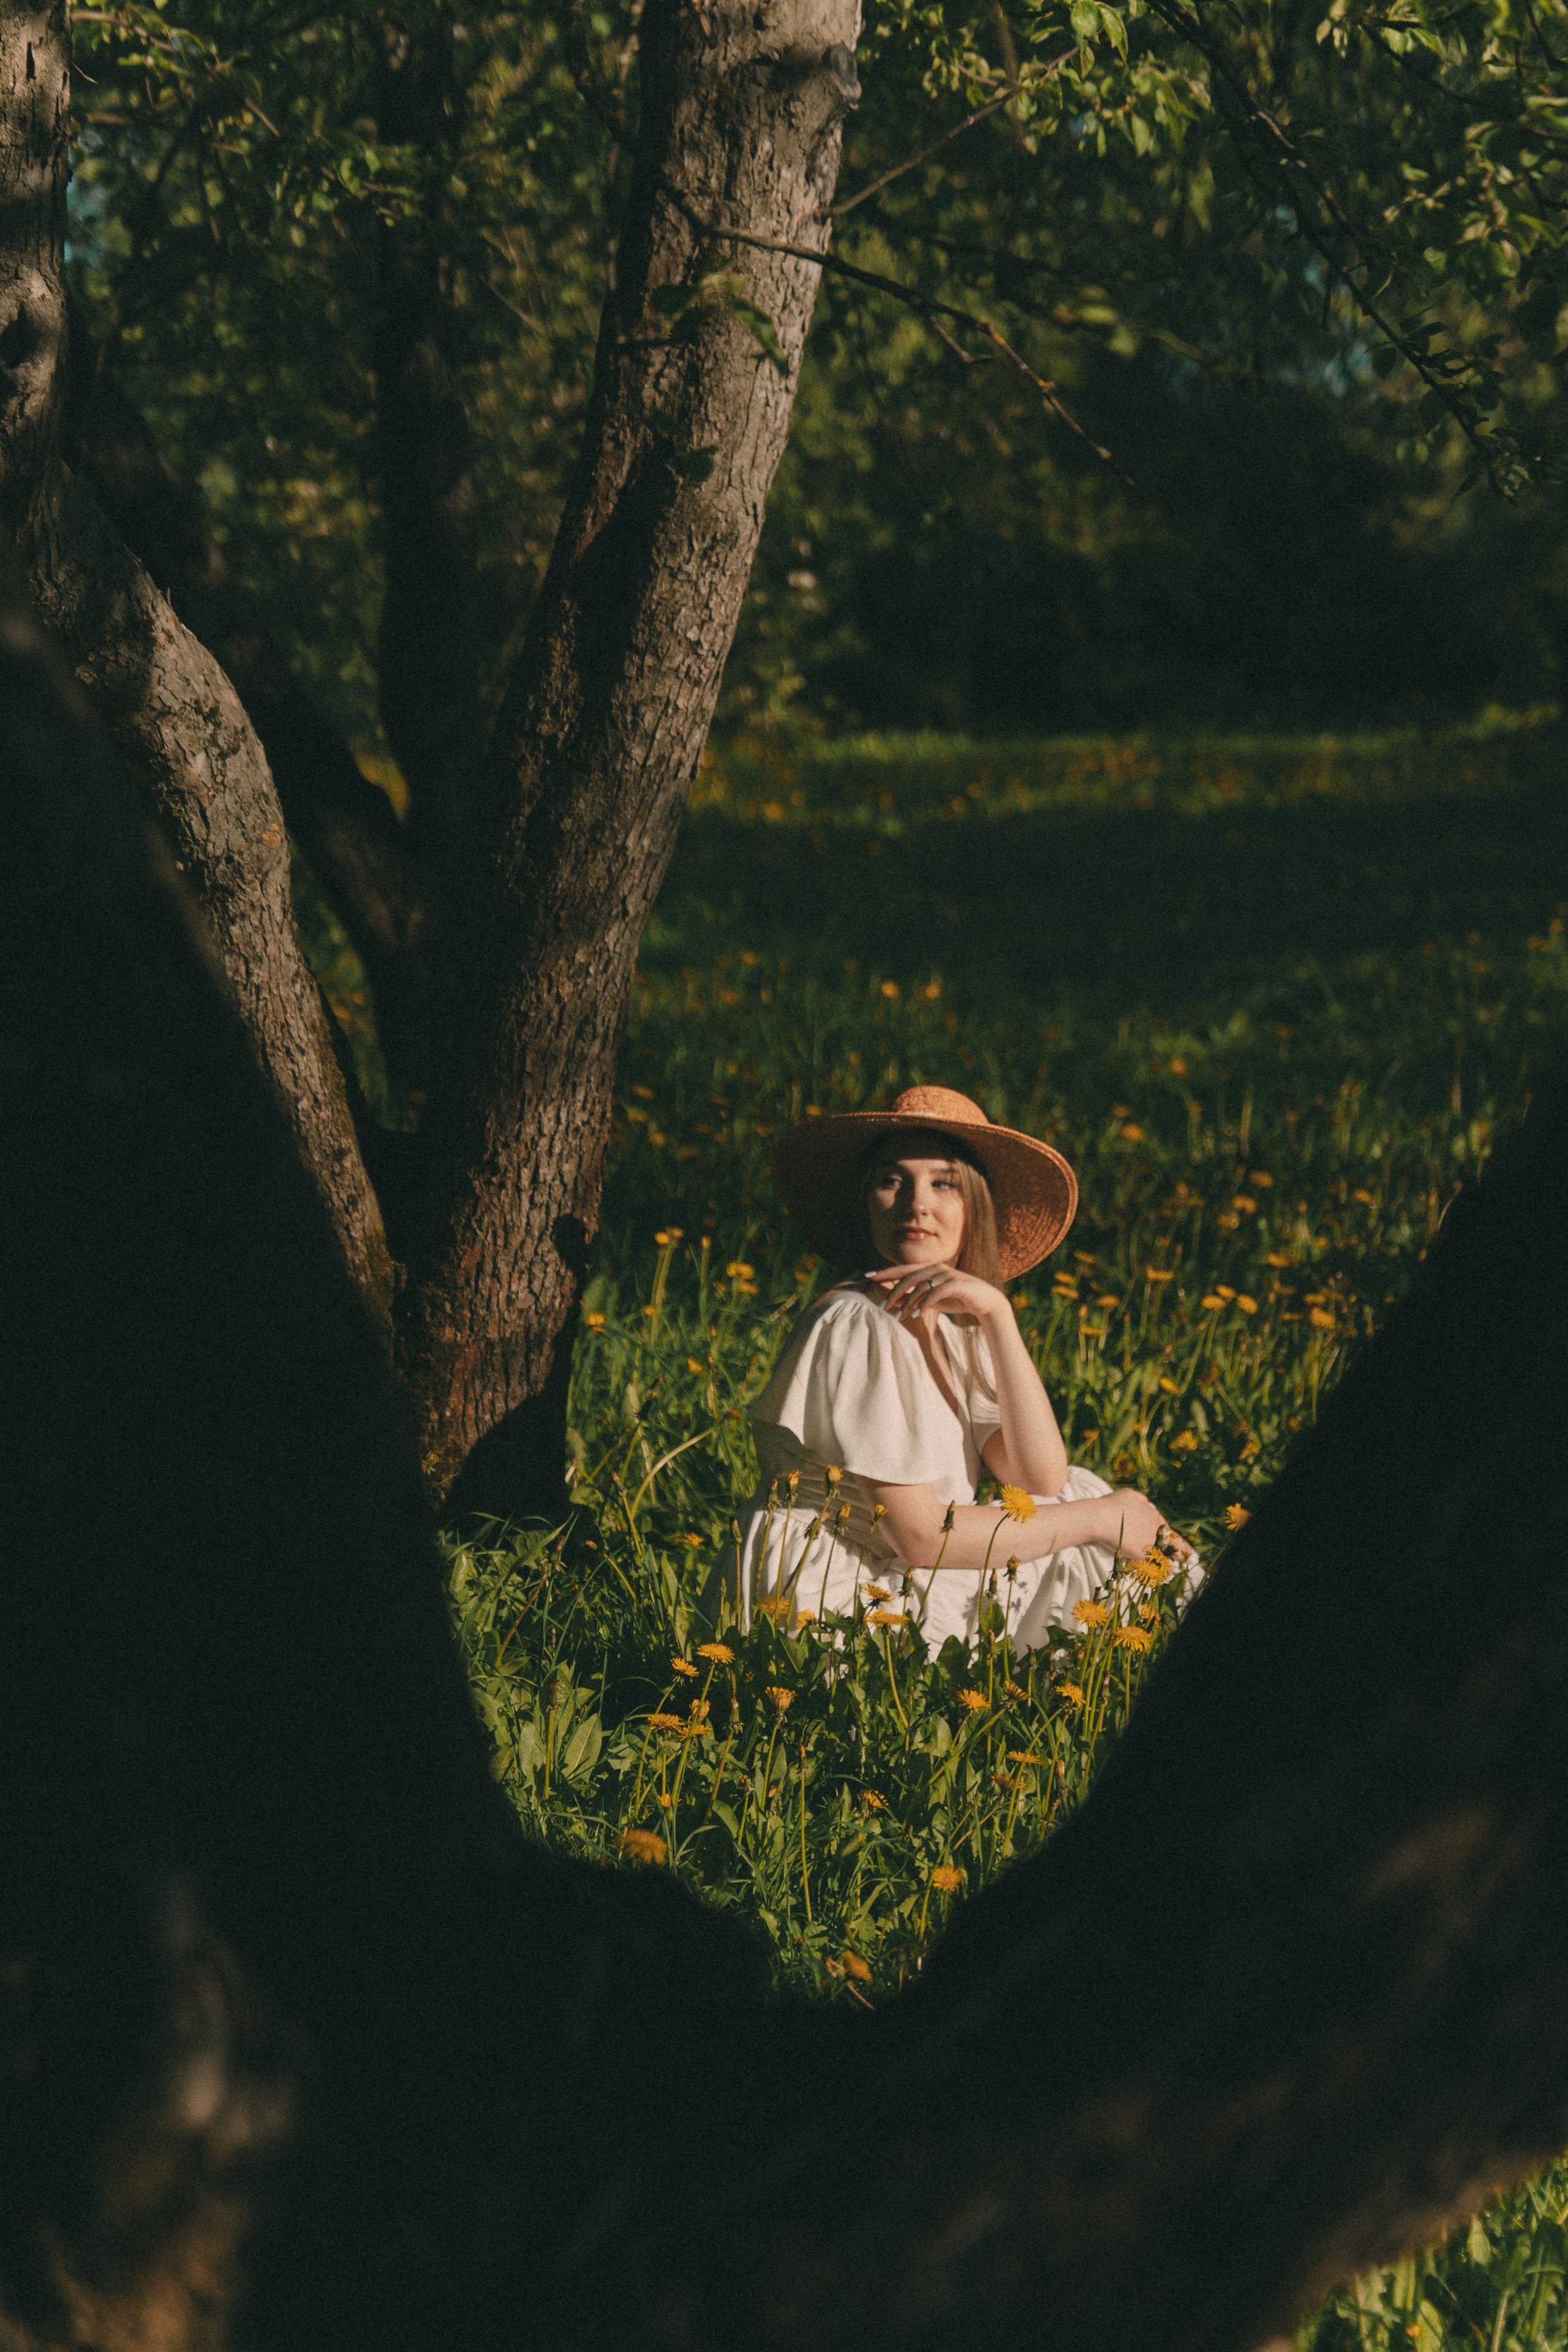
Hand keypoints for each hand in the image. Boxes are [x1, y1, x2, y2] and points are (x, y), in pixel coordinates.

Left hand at [867, 1262, 1010, 1327]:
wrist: (985, 1302)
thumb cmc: (957, 1299)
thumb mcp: (932, 1300)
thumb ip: (915, 1298)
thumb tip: (894, 1302)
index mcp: (930, 1268)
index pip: (903, 1268)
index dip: (885, 1271)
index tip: (867, 1276)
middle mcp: (937, 1268)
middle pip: (909, 1276)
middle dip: (893, 1290)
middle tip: (881, 1305)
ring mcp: (947, 1274)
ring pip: (921, 1285)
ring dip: (907, 1302)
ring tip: (898, 1316)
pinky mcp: (956, 1284)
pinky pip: (935, 1293)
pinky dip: (924, 1304)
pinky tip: (915, 1314)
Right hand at [1099, 1488, 1194, 1563]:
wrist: (1100, 1517)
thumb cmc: (1112, 1504)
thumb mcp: (1130, 1494)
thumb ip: (1142, 1500)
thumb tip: (1147, 1504)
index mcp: (1153, 1515)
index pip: (1167, 1528)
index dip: (1175, 1537)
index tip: (1183, 1545)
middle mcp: (1154, 1528)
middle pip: (1171, 1541)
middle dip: (1181, 1549)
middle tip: (1190, 1557)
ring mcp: (1148, 1541)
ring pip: (1166, 1551)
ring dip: (1175, 1558)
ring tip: (1183, 1565)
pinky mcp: (1141, 1553)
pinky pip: (1156, 1561)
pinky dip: (1165, 1567)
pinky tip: (1171, 1571)